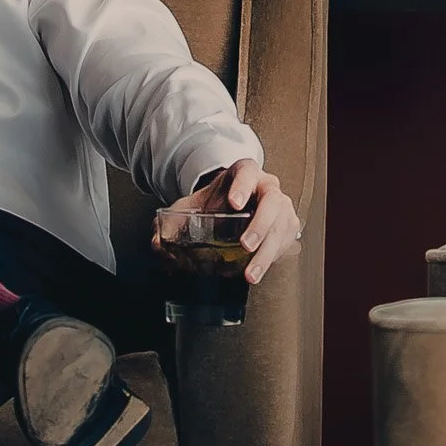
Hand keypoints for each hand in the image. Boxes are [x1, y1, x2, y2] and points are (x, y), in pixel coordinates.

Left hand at [160, 160, 301, 283]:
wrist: (234, 208)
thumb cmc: (214, 205)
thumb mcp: (192, 206)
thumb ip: (171, 220)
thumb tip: (157, 241)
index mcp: (244, 173)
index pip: (247, 172)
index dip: (243, 186)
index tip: (233, 203)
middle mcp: (267, 187)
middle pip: (272, 201)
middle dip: (260, 224)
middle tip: (245, 244)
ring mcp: (281, 206)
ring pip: (282, 226)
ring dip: (267, 252)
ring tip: (250, 274)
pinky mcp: (287, 227)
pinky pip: (285, 242)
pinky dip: (273, 259)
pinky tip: (258, 271)